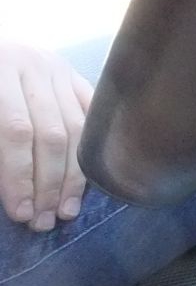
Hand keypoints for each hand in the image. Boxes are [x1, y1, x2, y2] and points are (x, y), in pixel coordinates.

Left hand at [0, 41, 93, 230]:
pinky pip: (93, 118)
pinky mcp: (75, 77)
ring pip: (78, 131)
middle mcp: (33, 66)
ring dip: (73, 178)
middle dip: (49, 184)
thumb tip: (13, 192)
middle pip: (52, 135)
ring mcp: (59, 70)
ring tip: (65, 211)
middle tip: (45, 220)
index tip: (21, 213)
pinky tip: (85, 183)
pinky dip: (92, 150)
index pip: (16, 132)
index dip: (20, 176)